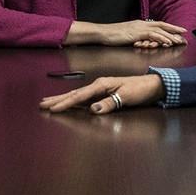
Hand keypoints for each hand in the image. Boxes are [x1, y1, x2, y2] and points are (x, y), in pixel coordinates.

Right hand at [39, 74, 163, 113]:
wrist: (153, 85)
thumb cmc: (141, 90)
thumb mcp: (126, 96)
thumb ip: (109, 104)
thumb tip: (93, 110)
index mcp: (102, 84)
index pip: (80, 96)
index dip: (65, 103)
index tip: (53, 109)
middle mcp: (99, 85)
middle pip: (74, 94)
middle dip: (58, 99)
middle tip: (42, 104)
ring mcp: (101, 89)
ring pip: (78, 96)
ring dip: (64, 99)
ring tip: (50, 103)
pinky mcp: (105, 94)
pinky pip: (86, 98)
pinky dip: (75, 101)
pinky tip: (70, 104)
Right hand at [101, 20, 187, 47]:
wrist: (103, 33)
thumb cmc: (112, 36)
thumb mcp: (127, 35)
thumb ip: (136, 37)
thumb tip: (142, 40)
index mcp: (140, 24)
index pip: (158, 24)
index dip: (169, 27)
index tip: (177, 30)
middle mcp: (142, 24)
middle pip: (162, 25)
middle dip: (174, 29)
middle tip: (184, 33)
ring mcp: (140, 27)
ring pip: (159, 30)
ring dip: (170, 35)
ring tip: (179, 40)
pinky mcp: (137, 33)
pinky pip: (153, 35)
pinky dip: (161, 38)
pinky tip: (167, 41)